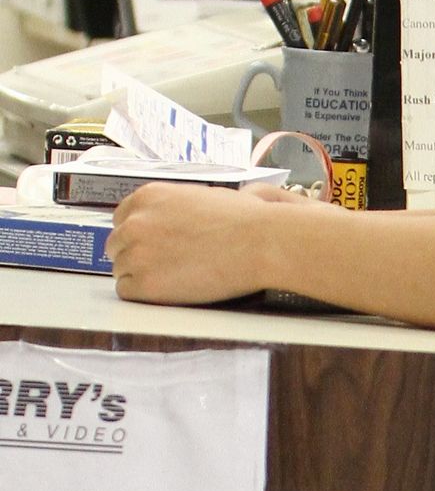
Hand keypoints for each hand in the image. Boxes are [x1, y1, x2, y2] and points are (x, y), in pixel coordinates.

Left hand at [108, 182, 278, 306]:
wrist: (261, 242)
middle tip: (165, 263)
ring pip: (121, 270)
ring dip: (142, 275)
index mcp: (148, 196)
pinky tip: (171, 288)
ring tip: (175, 276)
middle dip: (136, 254)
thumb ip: (173, 206)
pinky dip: (145, 294)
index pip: (121, 218)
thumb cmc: (244, 219)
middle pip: (116, 245)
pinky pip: (128, 293)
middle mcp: (135, 222)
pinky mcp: (144, 284)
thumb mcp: (201, 196)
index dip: (137, 233)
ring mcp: (137, 254)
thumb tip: (168, 219)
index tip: (151, 243)